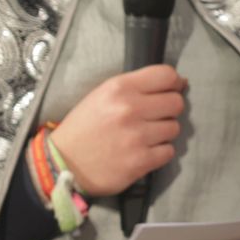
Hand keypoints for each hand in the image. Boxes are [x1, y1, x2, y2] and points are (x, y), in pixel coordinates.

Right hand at [49, 65, 186, 196]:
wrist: (62, 163)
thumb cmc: (84, 127)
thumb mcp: (102, 95)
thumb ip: (135, 87)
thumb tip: (177, 83)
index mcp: (119, 88)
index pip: (166, 76)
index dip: (175, 82)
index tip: (174, 89)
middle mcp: (130, 109)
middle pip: (176, 103)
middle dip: (170, 110)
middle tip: (156, 117)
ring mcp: (136, 136)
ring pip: (174, 128)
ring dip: (163, 133)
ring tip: (145, 137)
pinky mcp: (140, 161)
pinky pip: (168, 152)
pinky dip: (160, 153)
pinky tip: (143, 152)